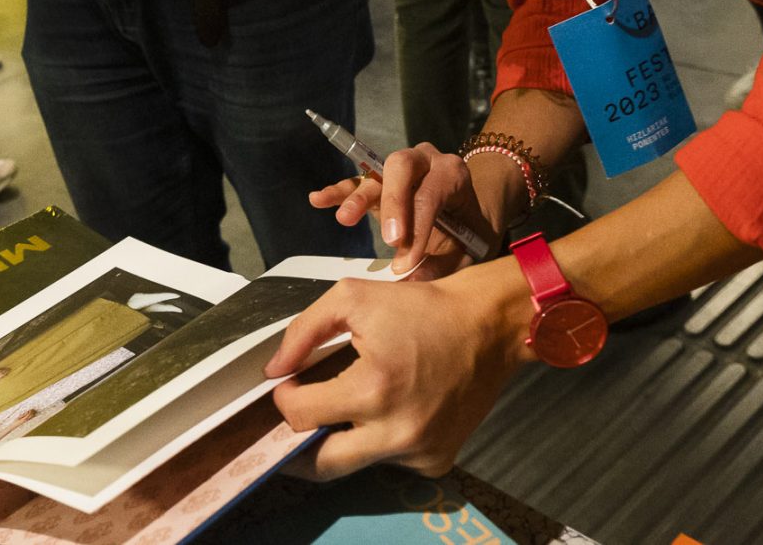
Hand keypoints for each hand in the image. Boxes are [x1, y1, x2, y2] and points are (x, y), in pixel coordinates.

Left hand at [266, 266, 526, 476]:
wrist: (488, 327)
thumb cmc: (419, 308)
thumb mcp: (352, 298)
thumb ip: (303, 331)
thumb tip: (274, 372)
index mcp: (373, 389)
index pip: (300, 415)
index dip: (284, 398)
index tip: (288, 384)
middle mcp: (396, 433)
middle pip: (320, 465)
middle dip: (294, 446)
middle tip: (292, 422)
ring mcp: (418, 453)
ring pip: (355, 463)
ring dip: (340, 440)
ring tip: (339, 411)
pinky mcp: (436, 461)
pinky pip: (389, 462)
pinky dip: (377, 442)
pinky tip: (386, 413)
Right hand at [310, 143, 498, 280]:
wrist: (471, 211)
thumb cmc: (471, 231)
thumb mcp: (469, 251)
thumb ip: (442, 266)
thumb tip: (410, 283)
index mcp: (452, 174)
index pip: (430, 195)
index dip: (418, 229)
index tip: (405, 265)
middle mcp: (425, 162)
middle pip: (402, 167)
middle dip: (393, 202)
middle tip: (390, 240)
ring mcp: (401, 170)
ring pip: (375, 175)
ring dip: (358, 197)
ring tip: (345, 219)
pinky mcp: (381, 182)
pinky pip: (357, 181)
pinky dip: (339, 191)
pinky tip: (318, 199)